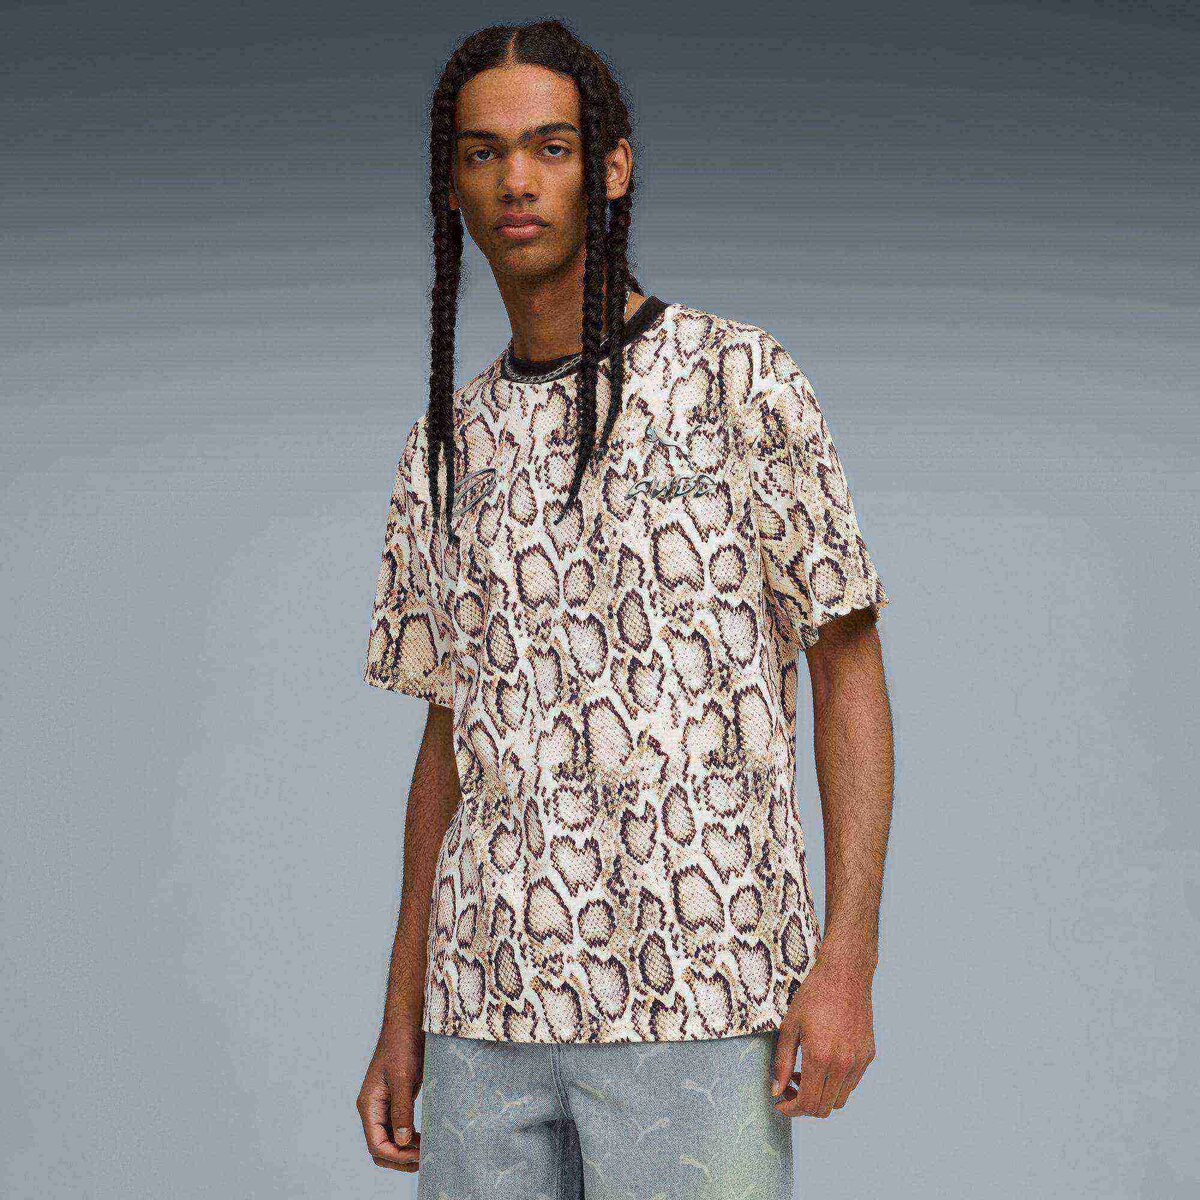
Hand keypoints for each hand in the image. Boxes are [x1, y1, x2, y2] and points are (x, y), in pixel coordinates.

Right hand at [357, 1027, 424, 1171]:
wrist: (407, 1023)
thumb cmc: (402, 1044)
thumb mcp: (403, 1077)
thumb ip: (401, 1109)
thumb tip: (403, 1141)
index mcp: (369, 1105)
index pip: (377, 1145)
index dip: (396, 1156)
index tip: (419, 1157)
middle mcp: (373, 1109)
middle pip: (380, 1148)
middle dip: (400, 1159)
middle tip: (425, 1160)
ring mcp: (384, 1105)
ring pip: (391, 1140)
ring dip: (406, 1150)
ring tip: (427, 1152)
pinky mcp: (396, 1100)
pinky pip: (399, 1127)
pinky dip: (410, 1137)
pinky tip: (425, 1139)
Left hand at [770, 948, 875, 1117]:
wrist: (845, 975)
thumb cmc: (814, 995)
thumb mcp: (790, 1026)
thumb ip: (782, 1062)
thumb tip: (777, 1090)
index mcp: (820, 1057)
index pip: (808, 1103)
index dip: (791, 1110)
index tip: (781, 1104)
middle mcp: (843, 1064)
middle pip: (824, 1108)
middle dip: (803, 1106)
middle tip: (789, 1090)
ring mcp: (858, 1061)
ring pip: (839, 1100)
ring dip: (820, 1096)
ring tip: (804, 1076)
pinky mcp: (868, 1056)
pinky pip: (851, 1083)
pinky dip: (835, 1084)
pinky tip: (822, 1065)